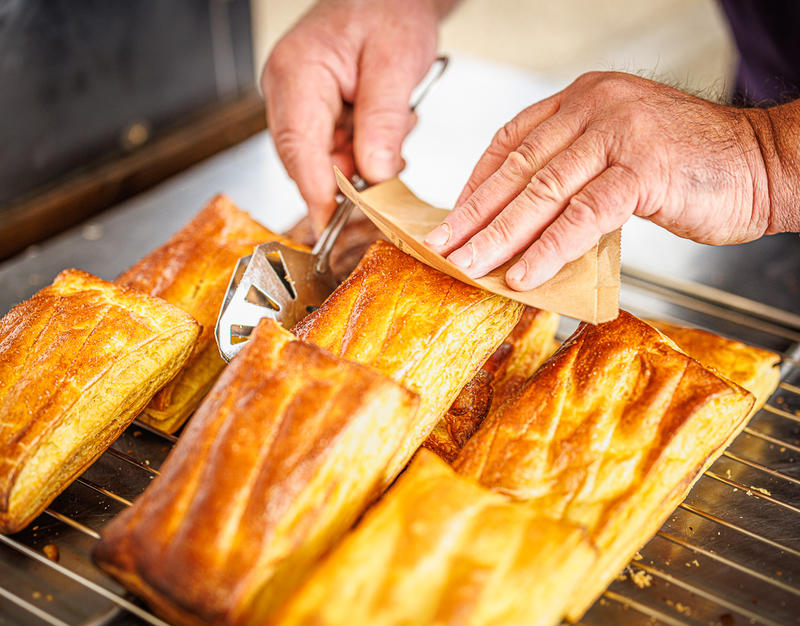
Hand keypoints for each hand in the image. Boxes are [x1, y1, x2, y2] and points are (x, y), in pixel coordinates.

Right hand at [262, 0, 445, 233]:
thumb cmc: (389, 11)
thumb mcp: (395, 67)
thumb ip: (383, 124)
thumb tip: (374, 177)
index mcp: (297, 73)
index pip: (299, 149)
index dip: (316, 193)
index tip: (329, 226)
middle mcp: (286, 88)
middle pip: (306, 159)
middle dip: (348, 174)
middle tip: (390, 166)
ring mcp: (294, 98)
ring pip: (320, 157)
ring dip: (359, 158)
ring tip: (393, 122)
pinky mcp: (310, 107)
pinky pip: (330, 145)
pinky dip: (359, 148)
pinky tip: (382, 123)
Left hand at [424, 71, 774, 289]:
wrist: (765, 163)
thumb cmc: (691, 167)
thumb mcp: (619, 158)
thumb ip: (574, 177)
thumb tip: (524, 224)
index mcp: (583, 101)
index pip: (511, 141)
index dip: (477, 183)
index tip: (454, 217)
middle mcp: (595, 107)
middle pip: (517, 167)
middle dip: (474, 213)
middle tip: (442, 245)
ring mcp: (619, 133)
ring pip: (542, 190)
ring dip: (500, 234)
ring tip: (469, 264)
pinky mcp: (643, 168)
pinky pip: (583, 214)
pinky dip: (549, 248)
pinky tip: (524, 273)